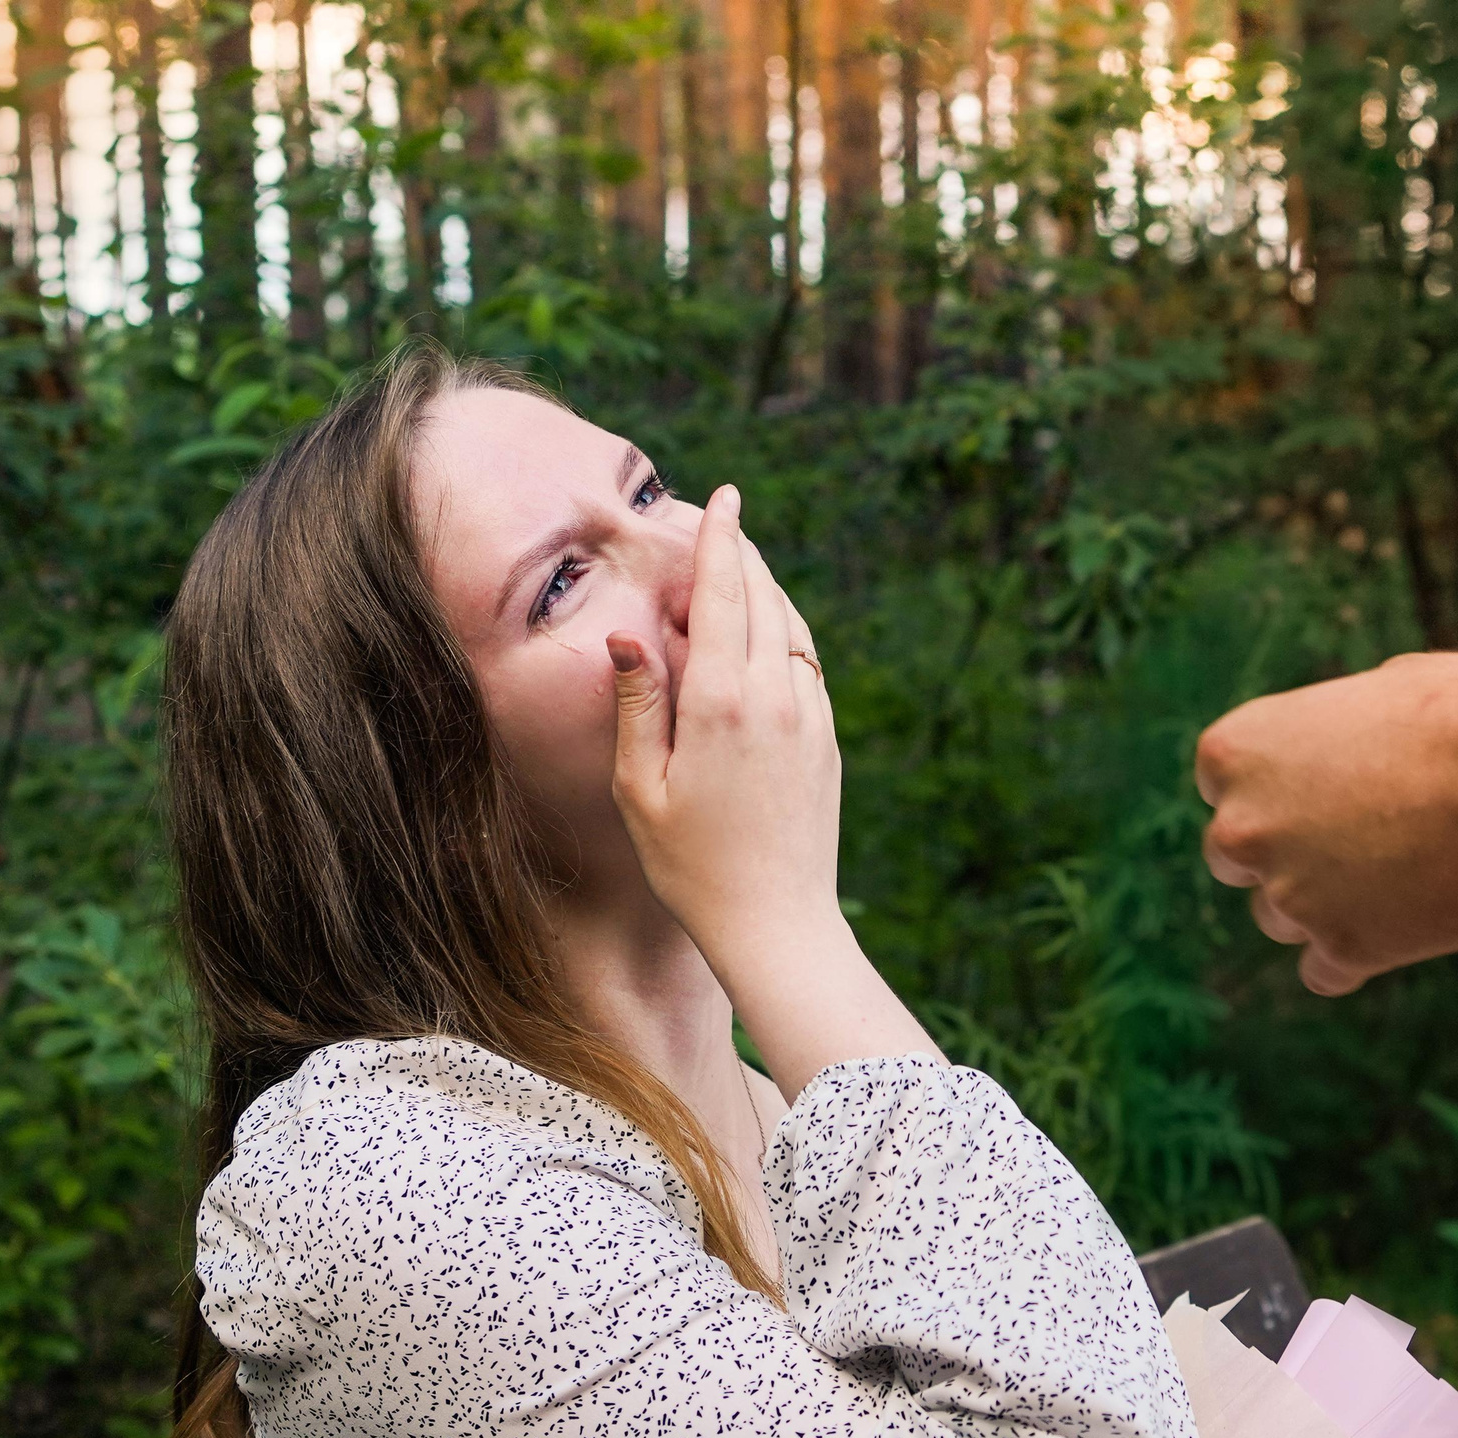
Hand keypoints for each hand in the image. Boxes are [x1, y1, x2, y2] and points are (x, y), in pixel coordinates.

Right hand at [608, 484, 837, 979]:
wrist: (777, 921)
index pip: (725, 596)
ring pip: (793, 627)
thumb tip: (629, 635)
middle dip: (744, 552)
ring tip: (742, 562)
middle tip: (727, 516)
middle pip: (765, 598)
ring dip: (768, 587)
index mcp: (722, 703)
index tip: (724, 497)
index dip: (722, 541)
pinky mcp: (828, 741)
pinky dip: (786, 631)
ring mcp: (811, 718)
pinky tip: (767, 632)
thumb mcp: (641, 787)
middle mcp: (776, 699)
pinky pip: (808, 664)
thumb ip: (639, 704)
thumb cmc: (691, 865)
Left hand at [1196, 651, 1457, 995]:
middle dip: (1287, 854)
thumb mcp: (1385, 689)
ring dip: (1328, 906)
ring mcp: (1287, 895)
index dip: (1279, 790)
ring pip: (1283, 920)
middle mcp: (1241, 827)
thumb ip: (1336, 730)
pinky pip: (1326, 972)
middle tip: (1364, 838)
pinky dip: (1360, 956)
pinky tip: (1411, 924)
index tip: (1333, 789)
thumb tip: (1344, 745)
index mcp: (1235, 751)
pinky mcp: (1340, 949)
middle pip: (1236, 860)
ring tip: (1409, 873)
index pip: (1223, 787)